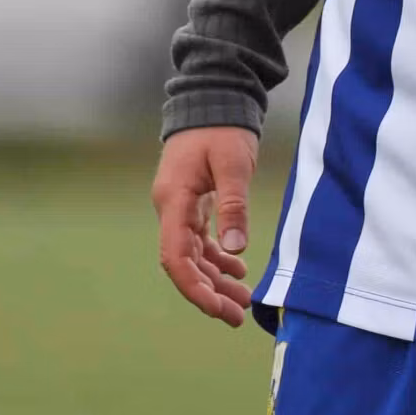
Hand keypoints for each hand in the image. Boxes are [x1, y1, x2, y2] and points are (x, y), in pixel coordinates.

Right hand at [151, 125, 258, 327]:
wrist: (213, 98)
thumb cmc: (222, 128)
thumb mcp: (233, 163)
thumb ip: (233, 205)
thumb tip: (236, 249)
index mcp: (174, 201)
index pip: (175, 257)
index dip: (194, 288)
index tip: (218, 308)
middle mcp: (171, 209)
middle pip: (185, 263)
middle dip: (209, 292)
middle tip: (238, 316)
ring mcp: (180, 207)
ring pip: (194, 255)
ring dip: (215, 279)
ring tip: (243, 301)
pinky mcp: (193, 203)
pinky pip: (201, 241)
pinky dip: (217, 258)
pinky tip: (237, 269)